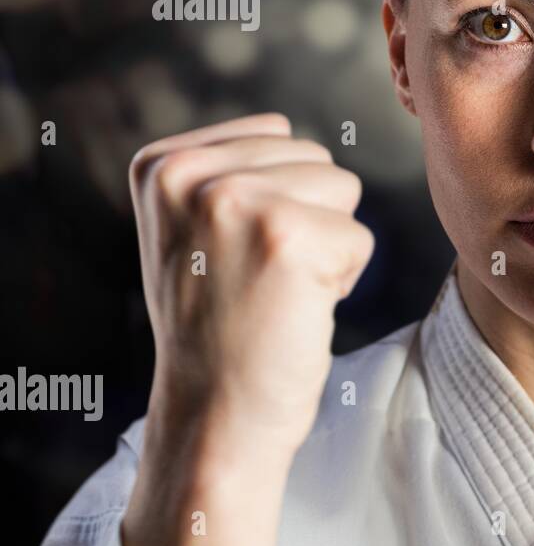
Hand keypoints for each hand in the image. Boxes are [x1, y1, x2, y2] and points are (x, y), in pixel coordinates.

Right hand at [129, 112, 372, 452]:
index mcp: (161, 163)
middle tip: (258, 280)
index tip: (234, 255)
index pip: (276, 133)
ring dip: (327, 246)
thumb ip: (226, 171)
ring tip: (275, 291)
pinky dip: (343, 279)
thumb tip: (284, 129)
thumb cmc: (219, 325)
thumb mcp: (191, 232)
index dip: (278, 199)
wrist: (214, 416)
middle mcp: (189, 174)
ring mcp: (236, 201)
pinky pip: (360, 237)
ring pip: (343, 190)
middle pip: (315, 158)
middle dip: (307, 219)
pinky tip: (294, 310)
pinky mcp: (286, 236)